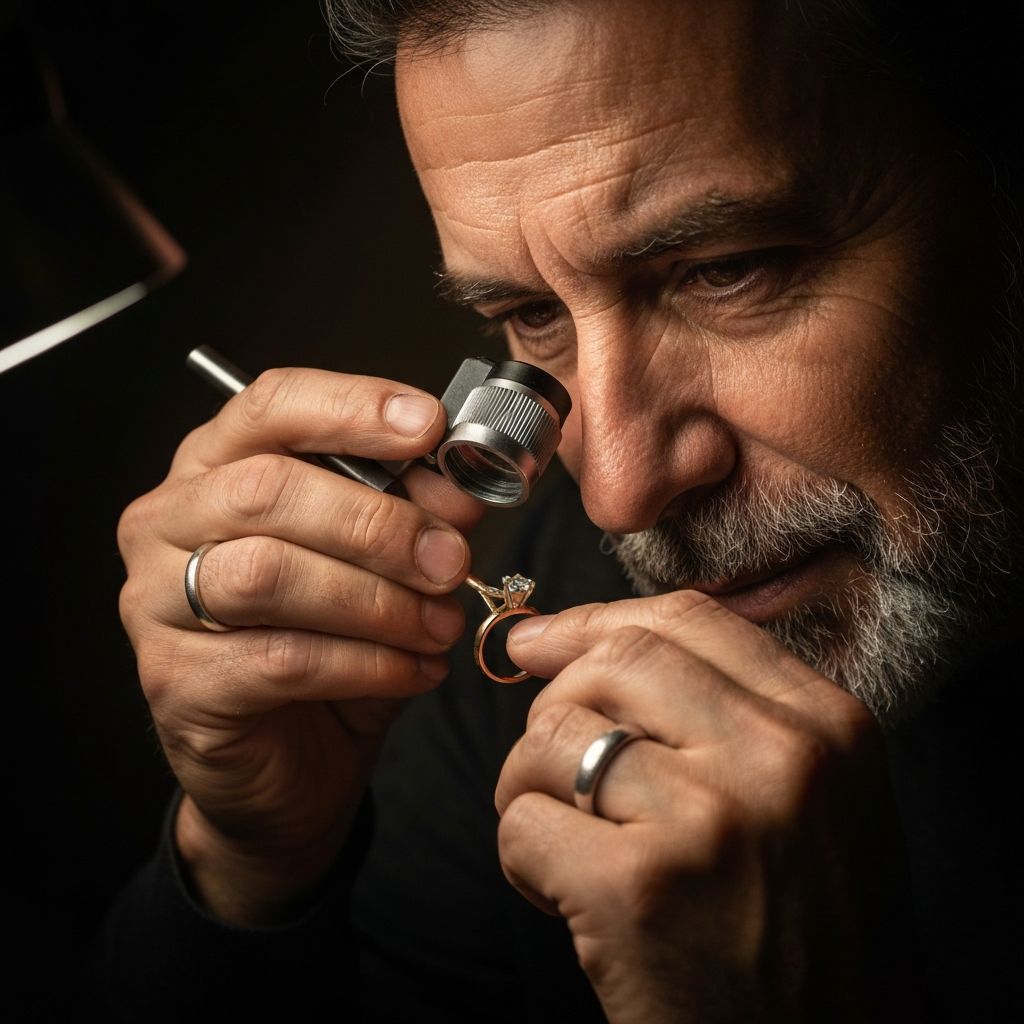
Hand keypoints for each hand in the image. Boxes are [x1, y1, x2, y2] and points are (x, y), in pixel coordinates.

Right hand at [117, 367, 482, 923]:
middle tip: (451, 560)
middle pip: (268, 488)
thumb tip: (462, 484)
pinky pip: (281, 658)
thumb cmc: (331, 642)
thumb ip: (418, 513)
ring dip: (377, 600)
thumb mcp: (385, 566)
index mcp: (217, 466)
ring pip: (271, 574)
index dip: (353, 407)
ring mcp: (157, 603)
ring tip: (438, 626)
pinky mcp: (178, 683)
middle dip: (379, 523)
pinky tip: (414, 670)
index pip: (271, 405)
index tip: (428, 426)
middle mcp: (171, 522)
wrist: (291, 760)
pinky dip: (368, 663)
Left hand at [496, 591, 905, 1022]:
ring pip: (552, 736)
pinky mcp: (637, 888)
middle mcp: (778, 759)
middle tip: (553, 759)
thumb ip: (723, 704)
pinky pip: (522, 821)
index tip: (541, 643)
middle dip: (556, 701)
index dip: (596, 623)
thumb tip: (571, 638)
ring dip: (529, 785)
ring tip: (564, 837)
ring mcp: (708, 819)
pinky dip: (521, 857)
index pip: (689, 620)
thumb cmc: (792, 921)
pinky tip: (561, 894)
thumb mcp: (811, 795)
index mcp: (827, 725)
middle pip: (614, 662)